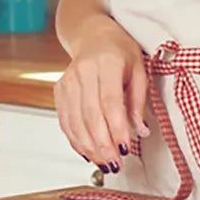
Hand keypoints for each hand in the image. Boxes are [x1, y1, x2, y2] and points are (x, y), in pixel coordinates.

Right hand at [54, 19, 149, 172]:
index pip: (109, 101)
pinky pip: (65, 120)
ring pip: (75, 121)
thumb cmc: (120, 52)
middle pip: (90, 115)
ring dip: (88, 146)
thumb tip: (139, 131)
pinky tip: (86, 152)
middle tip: (114, 164)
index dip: (116, 127)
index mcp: (105, 64)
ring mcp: (67, 82)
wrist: (92, 35)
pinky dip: (75, 139)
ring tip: (102, 163)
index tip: (124, 148)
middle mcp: (82, 72)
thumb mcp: (139, 69)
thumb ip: (138, 101)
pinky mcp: (59, 91)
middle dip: (102, 143)